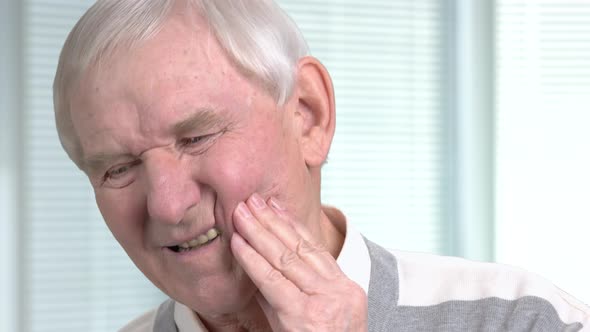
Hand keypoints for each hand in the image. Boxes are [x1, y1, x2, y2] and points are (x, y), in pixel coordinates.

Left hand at [231, 193, 367, 331]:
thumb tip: (268, 269)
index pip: (316, 250)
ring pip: (286, 258)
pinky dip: (253, 259)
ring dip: (259, 231)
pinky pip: (273, 281)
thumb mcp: (318, 320)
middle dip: (272, 220)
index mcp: (347, 290)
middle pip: (301, 247)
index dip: (292, 225)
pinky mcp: (304, 316)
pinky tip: (238, 243)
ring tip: (241, 212)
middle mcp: (340, 291)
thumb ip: (296, 295)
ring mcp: (326, 302)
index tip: (274, 207)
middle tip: (252, 200)